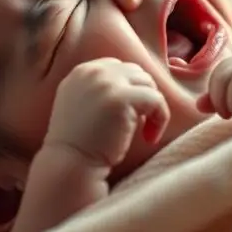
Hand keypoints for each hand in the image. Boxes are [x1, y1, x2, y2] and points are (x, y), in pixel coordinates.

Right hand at [44, 58, 169, 168]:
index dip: (131, 90)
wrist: (71, 164)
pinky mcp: (121, 97)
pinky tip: (150, 138)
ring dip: (153, 108)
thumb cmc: (81, 144)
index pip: (120, 67)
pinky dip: (160, 118)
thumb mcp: (84, 105)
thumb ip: (102, 90)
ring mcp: (107, 82)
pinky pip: (156, 99)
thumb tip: (138, 88)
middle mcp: (93, 72)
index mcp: (82, 72)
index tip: (130, 115)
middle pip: (136, 73)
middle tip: (140, 126)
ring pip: (148, 84)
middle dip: (143, 97)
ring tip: (145, 133)